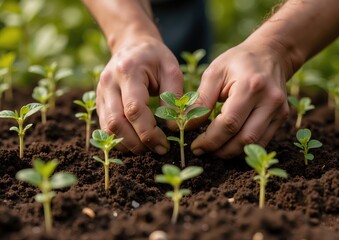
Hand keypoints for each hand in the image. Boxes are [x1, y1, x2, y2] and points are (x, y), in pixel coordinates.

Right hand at [96, 36, 182, 154]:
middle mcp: (108, 83)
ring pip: (107, 128)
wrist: (132, 45)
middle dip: (137, 143)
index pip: (134, 109)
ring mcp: (100, 93)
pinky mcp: (100, 102)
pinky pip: (104, 127)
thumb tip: (172, 128)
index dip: (149, 132)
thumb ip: (173, 97)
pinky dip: (119, 139)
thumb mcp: (172, 70)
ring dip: (126, 144)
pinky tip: (134, 142)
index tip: (164, 145)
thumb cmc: (155, 57)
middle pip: (117, 123)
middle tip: (156, 150)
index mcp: (128, 71)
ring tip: (146, 148)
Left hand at [190, 39, 291, 158]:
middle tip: (203, 151)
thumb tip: (186, 125)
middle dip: (220, 150)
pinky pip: (263, 140)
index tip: (196, 146)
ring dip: (231, 152)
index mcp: (251, 86)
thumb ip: (201, 100)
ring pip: (254, 143)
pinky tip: (229, 144)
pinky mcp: (282, 117)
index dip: (210, 140)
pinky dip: (244, 147)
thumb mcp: (214, 73)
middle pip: (244, 138)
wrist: (270, 54)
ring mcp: (279, 110)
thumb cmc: (238, 61)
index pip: (229, 123)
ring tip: (214, 150)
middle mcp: (269, 100)